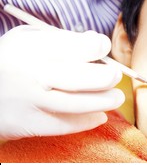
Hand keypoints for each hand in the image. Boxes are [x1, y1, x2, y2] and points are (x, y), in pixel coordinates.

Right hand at [0, 26, 123, 139]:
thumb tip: (96, 42)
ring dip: (104, 102)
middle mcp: (31, 74)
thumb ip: (61, 38)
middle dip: (107, 77)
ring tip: (116, 97)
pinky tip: (99, 115)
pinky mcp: (27, 123)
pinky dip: (87, 121)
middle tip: (115, 76)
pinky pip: (64, 125)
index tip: (103, 47)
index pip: (77, 46)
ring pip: (76, 105)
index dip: (98, 45)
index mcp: (32, 47)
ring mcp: (29, 101)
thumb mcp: (27, 39)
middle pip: (79, 78)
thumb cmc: (11, 59)